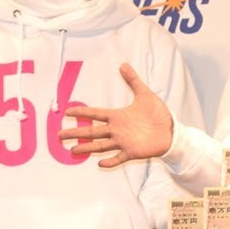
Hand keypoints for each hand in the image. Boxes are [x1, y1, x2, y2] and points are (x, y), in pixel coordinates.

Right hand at [58, 63, 172, 168]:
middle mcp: (117, 130)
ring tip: (72, 151)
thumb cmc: (157, 114)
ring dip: (87, 148)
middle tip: (59, 136)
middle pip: (91, 132)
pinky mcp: (132, 152)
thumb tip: (123, 64)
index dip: (81, 112)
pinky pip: (119, 158)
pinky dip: (110, 161)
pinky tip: (100, 164)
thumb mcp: (144, 94)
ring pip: (100, 146)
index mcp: (118, 116)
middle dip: (75, 133)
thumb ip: (133, 80)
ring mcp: (123, 142)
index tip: (67, 112)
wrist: (170, 130)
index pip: (95, 114)